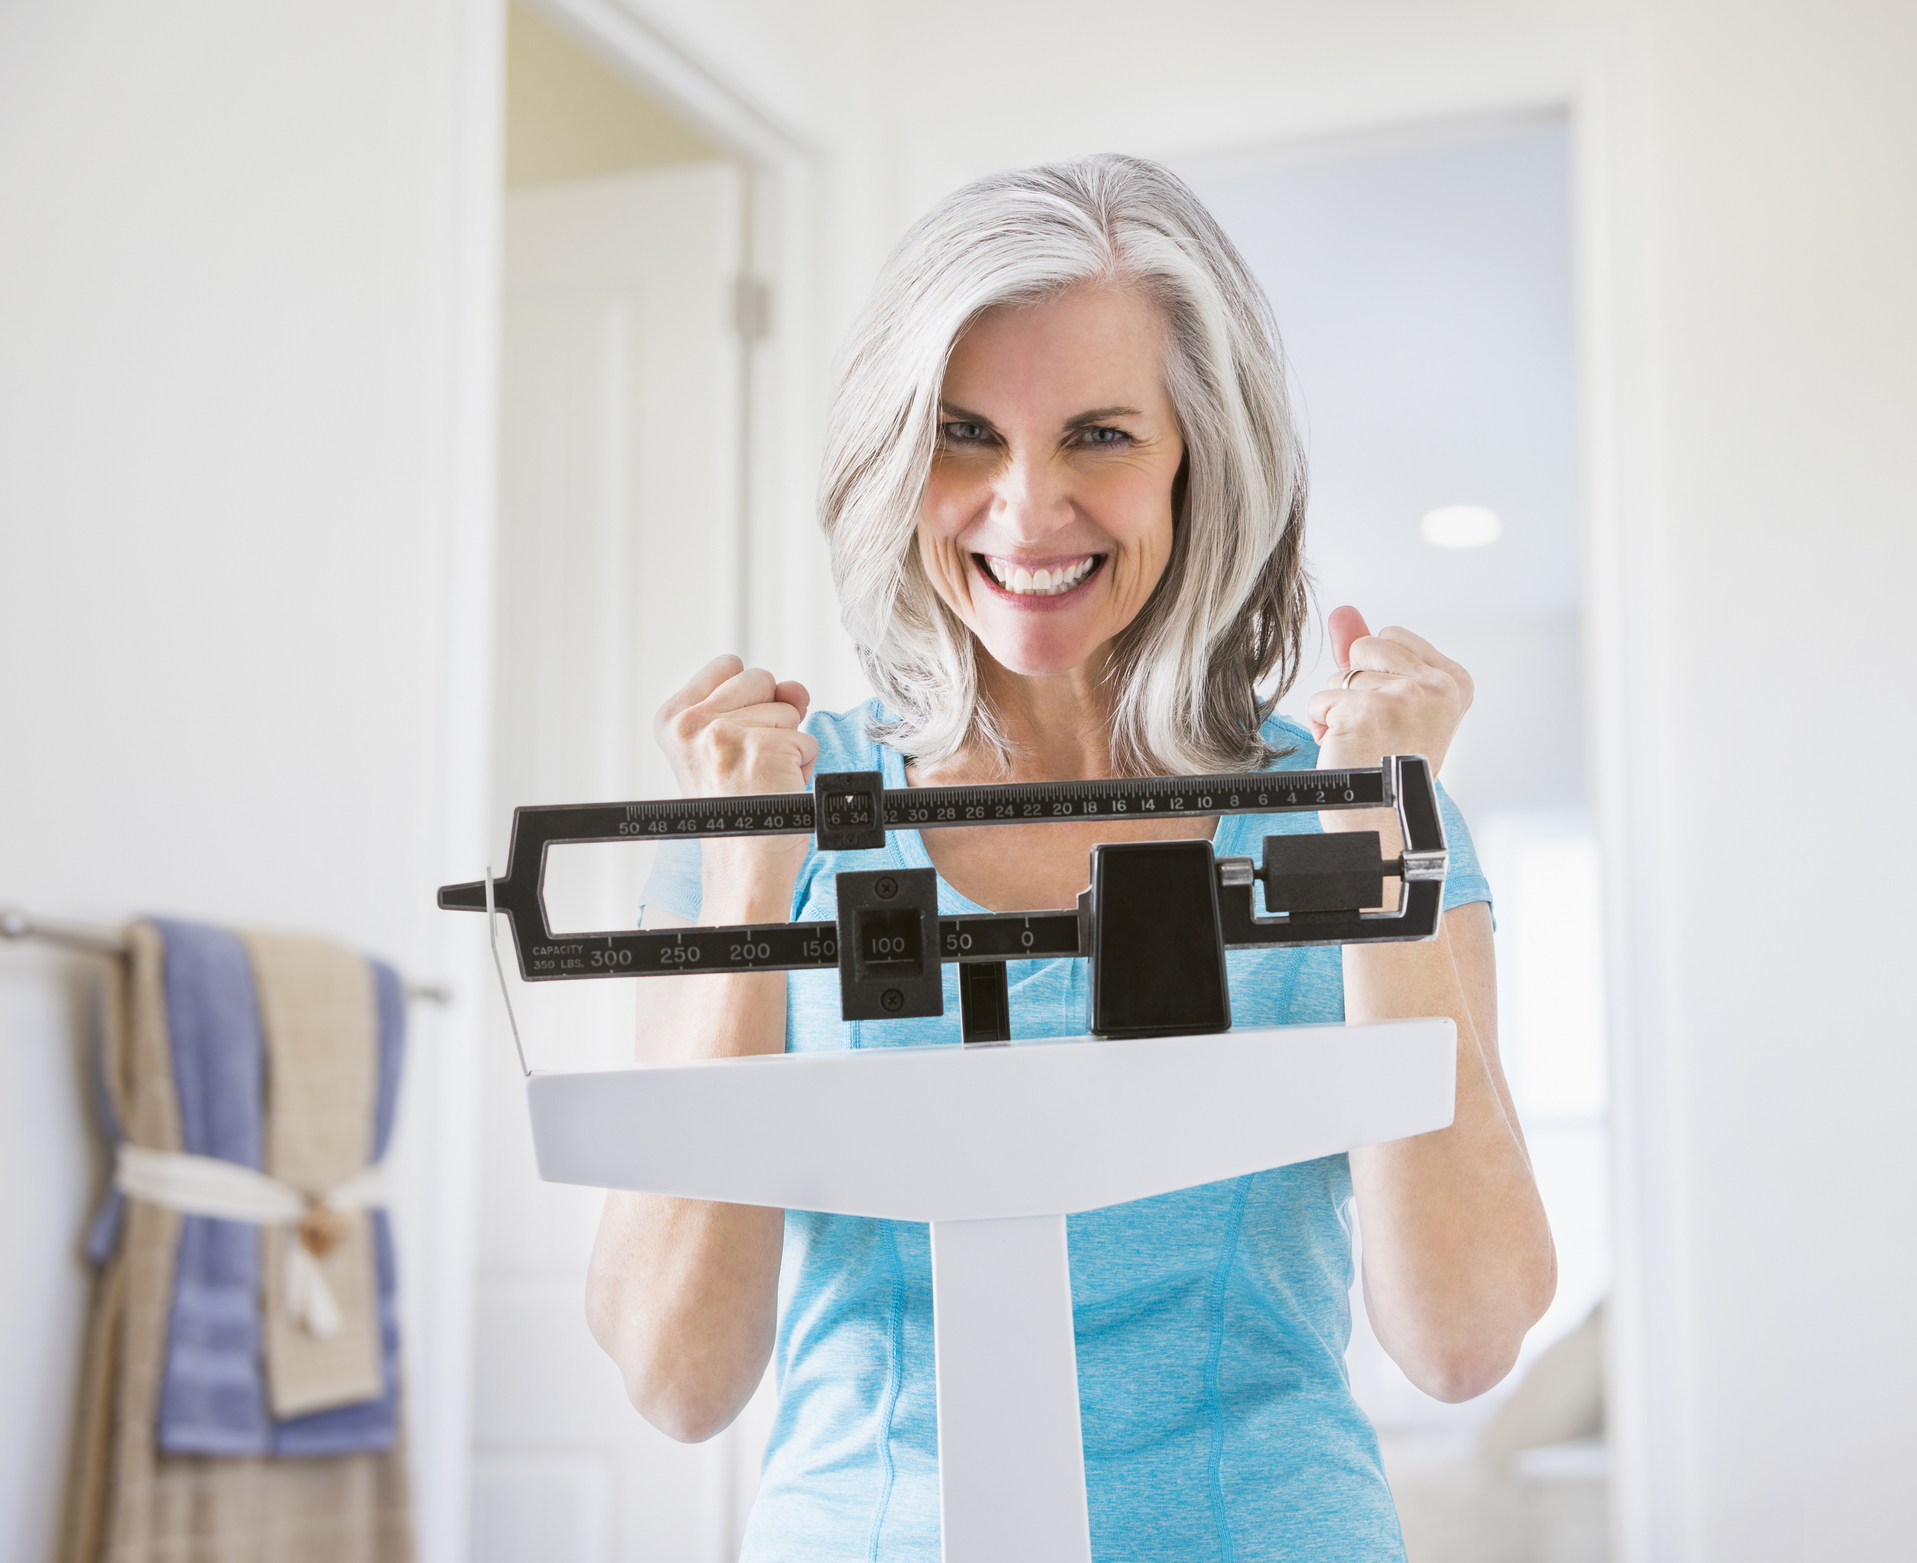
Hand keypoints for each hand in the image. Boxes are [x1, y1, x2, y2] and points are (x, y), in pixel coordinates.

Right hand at [655, 655, 818, 898]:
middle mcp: (692, 725)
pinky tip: (777, 788)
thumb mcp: (727, 746)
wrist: (742, 866)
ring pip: (788, 710)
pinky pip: (807, 740)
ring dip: (787, 745)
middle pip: (761, 678)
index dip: (747, 696)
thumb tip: (795, 688)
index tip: (735, 735)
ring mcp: (727, 735)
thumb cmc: (737, 810)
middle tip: (749, 762)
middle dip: (770, 716)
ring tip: (761, 779)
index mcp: (672, 720)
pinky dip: (803, 765)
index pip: (728, 664)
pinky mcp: (765, 750)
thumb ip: (758, 702)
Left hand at [1306, 606, 1471, 775]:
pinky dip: (1323, 723)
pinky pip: (1322, 699)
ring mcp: (1404, 697)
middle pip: (1365, 646)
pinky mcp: (1367, 711)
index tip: (1395, 711)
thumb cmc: (1391, 766)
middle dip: (1357, 684)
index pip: (1393, 635)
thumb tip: (1345, 613)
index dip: (1378, 672)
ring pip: (1340, 674)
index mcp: (1453, 682)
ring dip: (1339, 707)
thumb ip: (1375, 654)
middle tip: (1377, 726)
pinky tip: (1346, 746)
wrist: (1383, 819)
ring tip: (1363, 739)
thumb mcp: (1396, 702)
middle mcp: (1436, 687)